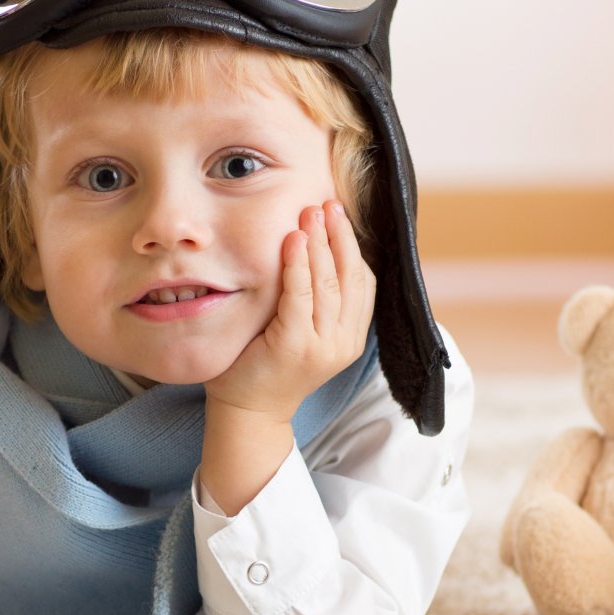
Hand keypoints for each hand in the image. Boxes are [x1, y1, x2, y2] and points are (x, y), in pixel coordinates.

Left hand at [205, 199, 375, 423]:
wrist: (249, 412)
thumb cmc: (268, 365)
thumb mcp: (303, 330)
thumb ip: (315, 300)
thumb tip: (315, 248)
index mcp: (351, 337)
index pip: (364, 282)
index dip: (353, 246)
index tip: (339, 215)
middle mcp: (344, 342)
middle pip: (351, 276)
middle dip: (340, 235)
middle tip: (328, 202)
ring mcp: (322, 346)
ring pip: (329, 283)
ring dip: (321, 242)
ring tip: (311, 212)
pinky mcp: (295, 346)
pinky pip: (301, 296)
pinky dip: (298, 265)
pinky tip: (293, 240)